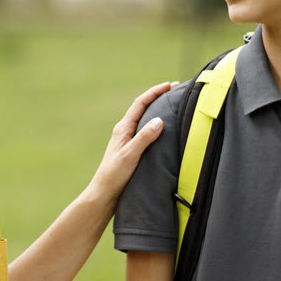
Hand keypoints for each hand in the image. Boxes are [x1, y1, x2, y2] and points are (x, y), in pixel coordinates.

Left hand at [88, 81, 173, 201]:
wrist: (104, 194)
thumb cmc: (114, 175)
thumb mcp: (130, 155)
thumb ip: (144, 138)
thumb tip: (159, 120)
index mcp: (123, 129)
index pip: (140, 104)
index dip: (155, 92)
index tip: (170, 85)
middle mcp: (124, 132)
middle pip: (143, 108)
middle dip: (159, 97)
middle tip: (176, 91)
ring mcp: (128, 141)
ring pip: (144, 120)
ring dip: (158, 111)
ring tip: (174, 106)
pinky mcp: (131, 151)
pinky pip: (146, 132)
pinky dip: (156, 126)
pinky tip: (165, 131)